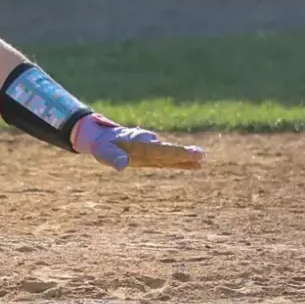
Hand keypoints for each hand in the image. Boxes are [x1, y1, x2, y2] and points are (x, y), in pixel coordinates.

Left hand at [71, 113, 205, 171]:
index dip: (173, 152)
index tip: (186, 152)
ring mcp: (152, 149)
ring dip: (186, 158)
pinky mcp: (152, 155)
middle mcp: (149, 144)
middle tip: (202, 154)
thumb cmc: (102, 146)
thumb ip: (113, 157)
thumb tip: (122, 165)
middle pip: (169, 151)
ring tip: (202, 160)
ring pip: (171, 155)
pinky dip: (181, 162)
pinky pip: (169, 159)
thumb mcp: (103, 152)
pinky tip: (195, 166)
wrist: (102, 137)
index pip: (158, 149)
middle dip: (184, 153)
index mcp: (139, 142)